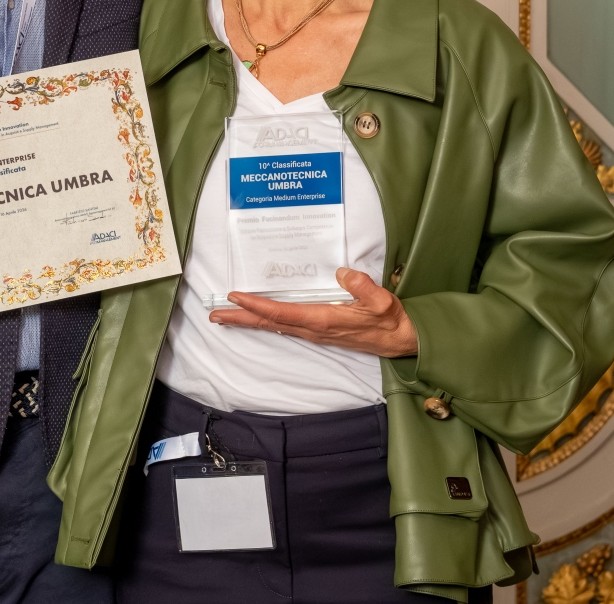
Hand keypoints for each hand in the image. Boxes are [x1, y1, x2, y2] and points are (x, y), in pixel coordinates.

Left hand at [210, 267, 418, 357]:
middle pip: (270, 323)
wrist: (399, 340)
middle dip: (241, 318)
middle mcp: (314, 328)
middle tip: (214, 315)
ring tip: (226, 315)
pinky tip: (257, 318)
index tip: (235, 296)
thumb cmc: (389, 320)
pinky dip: (266, 321)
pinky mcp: (318, 331)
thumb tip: (341, 272)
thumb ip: (363, 287)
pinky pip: (284, 326)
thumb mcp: (382, 301)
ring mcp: (314, 332)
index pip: (282, 314)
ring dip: (249, 320)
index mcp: (324, 320)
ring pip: (274, 326)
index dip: (257, 306)